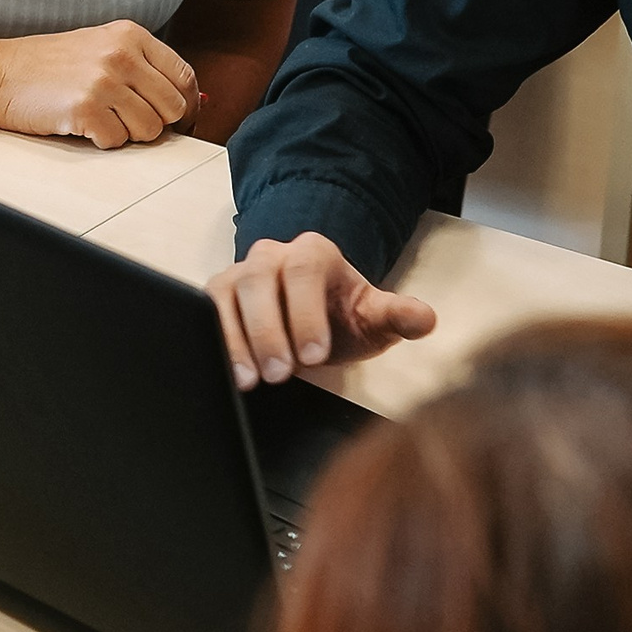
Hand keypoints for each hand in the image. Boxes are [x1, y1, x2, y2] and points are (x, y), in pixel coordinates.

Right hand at [0, 20, 196, 148]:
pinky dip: (101, 141)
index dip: (188, 104)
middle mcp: (121, 54)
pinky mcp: (86, 109)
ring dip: (127, 133)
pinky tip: (80, 124)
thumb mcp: (99, 46)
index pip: (184, 75)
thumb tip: (184, 102)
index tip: (180, 121)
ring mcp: (104, 81)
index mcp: (130, 35)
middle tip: (129, 123)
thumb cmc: (46, 65)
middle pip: (173, 107)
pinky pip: (117, 141)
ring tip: (99, 118)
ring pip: (150, 130)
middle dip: (156, 122)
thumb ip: (140, 66)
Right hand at [206, 232, 436, 388]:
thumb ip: (398, 317)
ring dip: (237, 338)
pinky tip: (228, 372)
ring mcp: (240, 273)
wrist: (311, 317)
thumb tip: (425, 319)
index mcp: (314, 252)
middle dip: (268, 329)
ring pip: (227, 294)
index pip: (305, 270)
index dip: (306, 311)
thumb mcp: (374, 318)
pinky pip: (205, 312)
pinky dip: (215, 341)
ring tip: (250, 380)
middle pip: (260, 279)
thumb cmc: (342, 317)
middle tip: (281, 373)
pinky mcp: (217, 295)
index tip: (314, 354)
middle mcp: (272, 255)